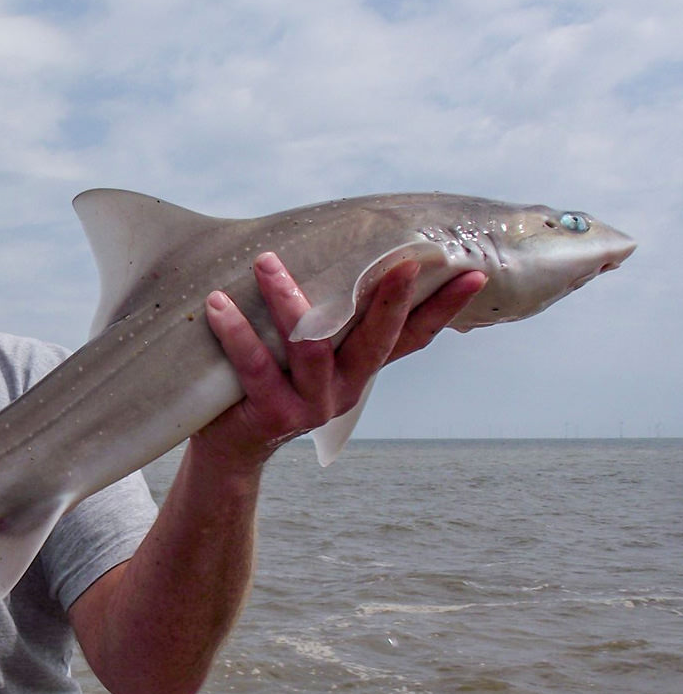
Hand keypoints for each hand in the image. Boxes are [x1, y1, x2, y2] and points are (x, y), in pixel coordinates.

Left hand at [195, 252, 486, 467]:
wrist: (229, 447)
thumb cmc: (266, 381)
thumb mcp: (304, 351)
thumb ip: (323, 315)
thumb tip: (328, 246)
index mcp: (359, 369)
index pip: (412, 337)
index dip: (443, 309)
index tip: (474, 275)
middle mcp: (346, 388)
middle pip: (376, 341)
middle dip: (389, 301)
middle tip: (402, 261)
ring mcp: (311, 405)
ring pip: (311, 346)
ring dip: (287, 299)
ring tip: (265, 262)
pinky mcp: (273, 415)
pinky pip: (256, 366)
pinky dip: (237, 332)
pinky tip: (219, 304)